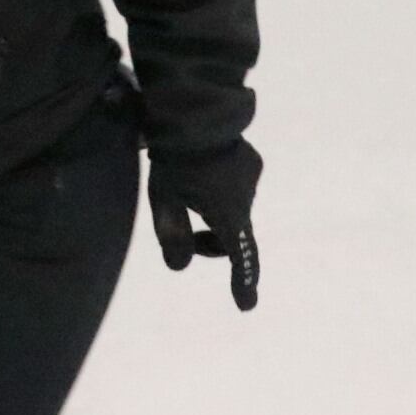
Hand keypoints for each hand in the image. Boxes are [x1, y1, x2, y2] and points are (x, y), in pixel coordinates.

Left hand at [149, 141, 261, 311]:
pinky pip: (236, 186)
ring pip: (233, 208)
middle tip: (182, 233)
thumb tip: (178, 267)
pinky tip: (201, 168)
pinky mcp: (251, 162)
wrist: (196, 109)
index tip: (246, 306)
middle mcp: (247, 198)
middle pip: (232, 233)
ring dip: (213, 210)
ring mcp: (252, 179)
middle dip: (211, 241)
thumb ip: (171, 234)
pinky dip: (220, 189)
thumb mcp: (163, 197)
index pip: (239, 256)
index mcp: (228, 212)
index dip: (242, 282)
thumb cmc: (174, 156)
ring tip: (185, 187)